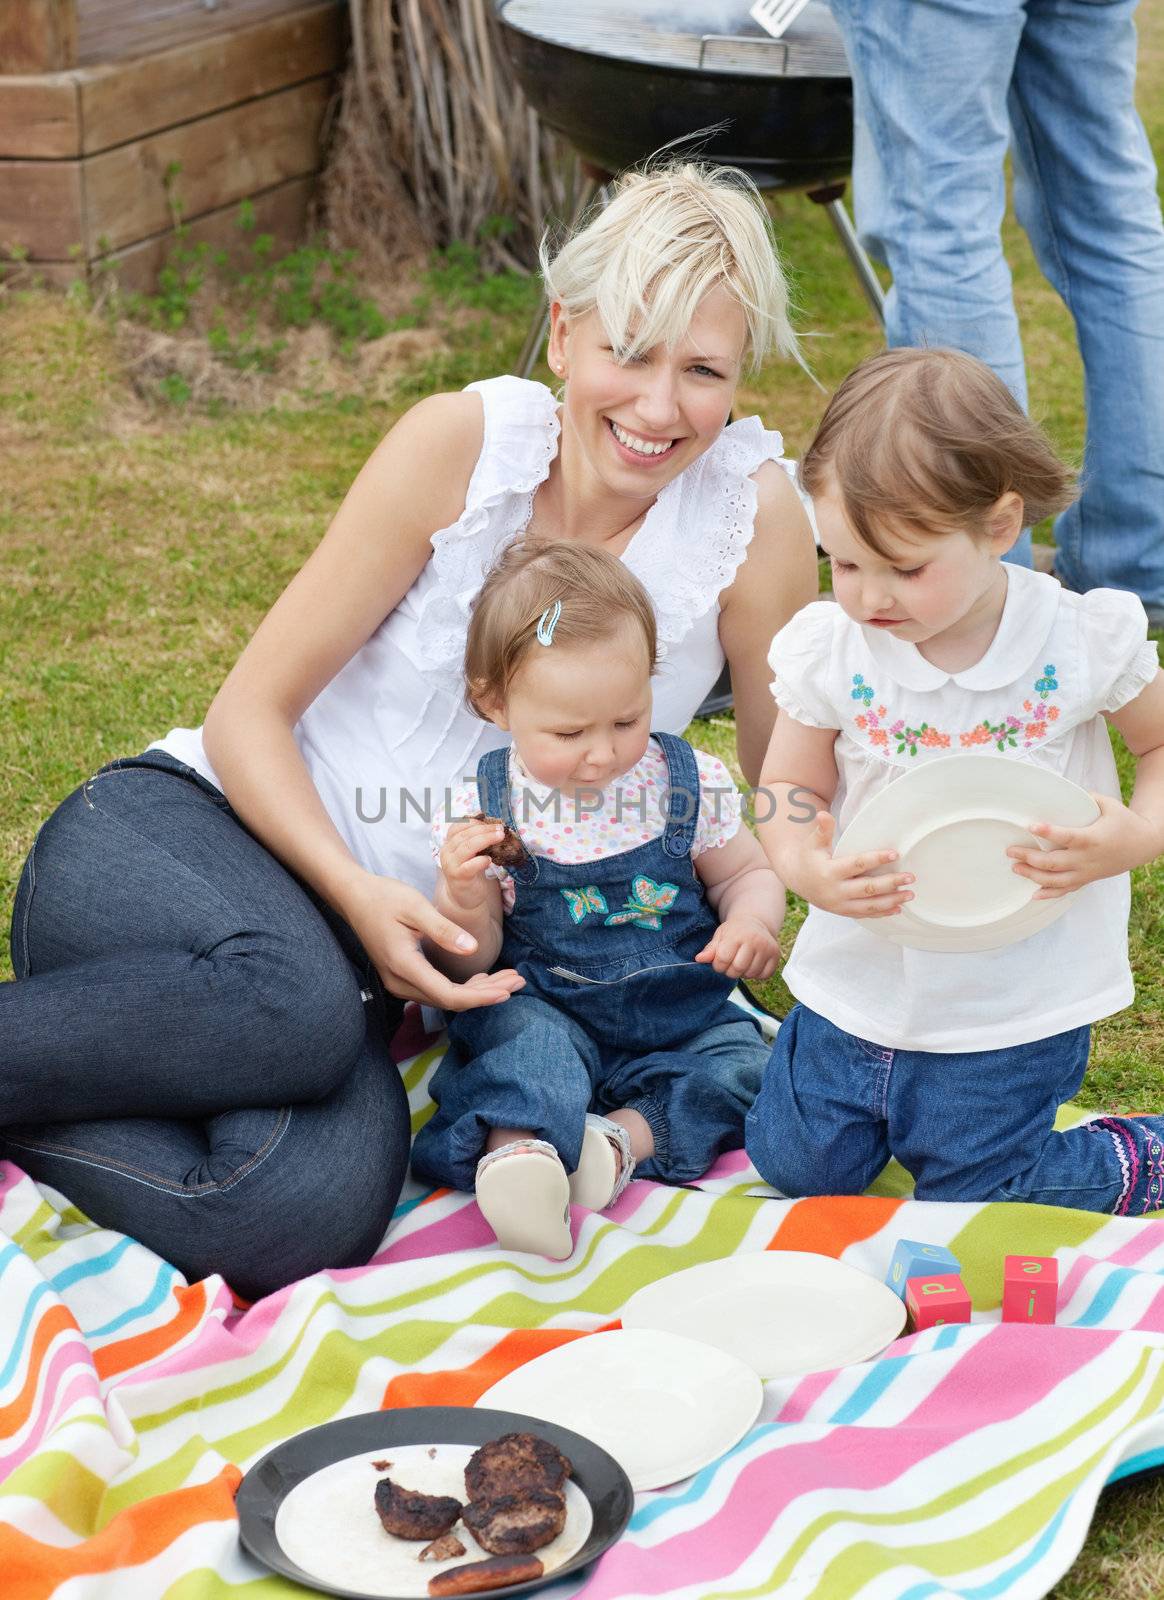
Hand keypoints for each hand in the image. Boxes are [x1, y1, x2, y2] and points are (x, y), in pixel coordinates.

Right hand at [343, 873, 523, 1009]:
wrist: (354, 897)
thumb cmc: (383, 897)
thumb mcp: (416, 907)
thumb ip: (443, 930)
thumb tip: (472, 948)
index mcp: (404, 965)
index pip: (449, 995)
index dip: (480, 996)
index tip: (507, 991)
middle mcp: (400, 982)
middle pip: (450, 1000)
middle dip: (486, 993)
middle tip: (518, 982)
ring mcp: (399, 982)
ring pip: (444, 997)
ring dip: (477, 990)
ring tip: (508, 979)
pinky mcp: (402, 976)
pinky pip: (436, 990)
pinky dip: (462, 986)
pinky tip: (482, 977)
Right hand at [439, 817, 506, 913]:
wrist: (465, 897)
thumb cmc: (471, 871)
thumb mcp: (472, 852)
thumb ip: (478, 839)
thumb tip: (495, 825)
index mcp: (449, 843)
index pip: (457, 826)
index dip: (474, 821)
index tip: (490, 821)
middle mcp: (446, 852)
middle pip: (464, 835)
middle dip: (484, 829)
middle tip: (500, 829)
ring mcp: (451, 864)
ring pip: (467, 847)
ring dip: (486, 839)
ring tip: (500, 837)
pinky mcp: (458, 877)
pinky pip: (469, 866)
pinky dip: (480, 861)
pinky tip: (490, 860)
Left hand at [695, 915, 781, 979]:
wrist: (755, 922)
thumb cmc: (734, 931)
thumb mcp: (720, 935)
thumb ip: (710, 949)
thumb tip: (699, 959)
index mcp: (737, 935)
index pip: (723, 959)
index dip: (718, 964)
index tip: (719, 961)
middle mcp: (754, 941)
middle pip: (737, 969)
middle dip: (730, 971)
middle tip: (730, 963)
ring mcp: (767, 948)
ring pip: (750, 974)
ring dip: (743, 973)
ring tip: (742, 962)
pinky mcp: (775, 956)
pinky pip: (764, 975)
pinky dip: (756, 974)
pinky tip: (753, 963)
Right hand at [787, 812, 914, 918]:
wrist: (797, 879)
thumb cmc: (809, 857)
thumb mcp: (814, 842)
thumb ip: (823, 829)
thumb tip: (823, 814)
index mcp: (829, 872)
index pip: (857, 865)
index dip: (876, 859)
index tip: (896, 854)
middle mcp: (835, 891)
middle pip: (867, 888)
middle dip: (890, 883)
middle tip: (910, 877)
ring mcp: (840, 905)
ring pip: (869, 905)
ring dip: (891, 900)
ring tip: (910, 894)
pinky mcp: (843, 912)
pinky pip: (866, 914)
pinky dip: (883, 913)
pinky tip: (898, 909)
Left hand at [1007, 792, 1161, 897]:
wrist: (1144, 844)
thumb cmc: (1124, 821)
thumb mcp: (1109, 804)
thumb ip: (1086, 798)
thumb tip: (1062, 790)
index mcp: (1092, 838)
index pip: (1067, 836)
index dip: (1048, 832)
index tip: (1030, 826)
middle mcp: (1087, 859)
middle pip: (1054, 863)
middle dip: (1029, 858)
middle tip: (1010, 851)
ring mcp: (1087, 872)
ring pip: (1056, 880)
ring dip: (1033, 876)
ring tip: (1015, 868)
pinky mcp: (1087, 879)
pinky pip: (1066, 890)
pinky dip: (1049, 894)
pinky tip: (1033, 894)